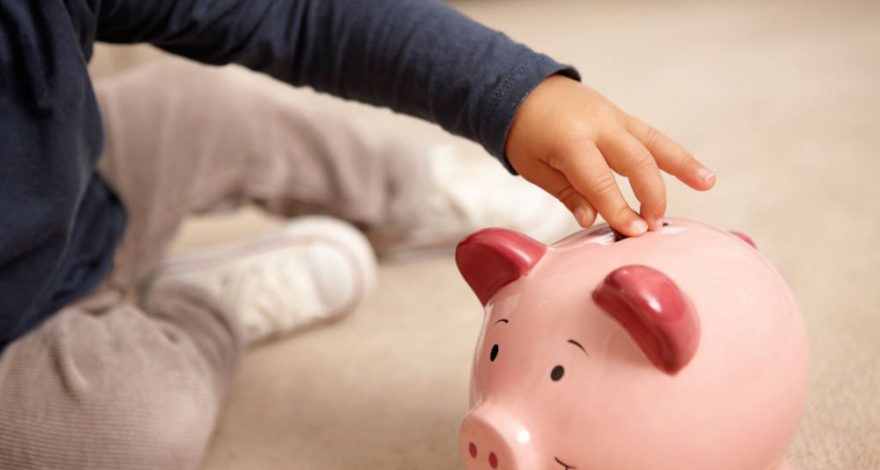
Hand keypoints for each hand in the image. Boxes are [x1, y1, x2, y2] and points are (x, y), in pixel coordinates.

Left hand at [506, 75, 714, 235]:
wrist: (521, 90)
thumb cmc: (523, 135)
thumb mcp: (535, 168)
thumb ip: (567, 193)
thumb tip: (593, 220)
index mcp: (570, 141)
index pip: (600, 181)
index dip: (619, 209)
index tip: (635, 233)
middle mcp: (597, 125)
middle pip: (636, 161)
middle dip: (651, 195)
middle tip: (655, 225)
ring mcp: (613, 117)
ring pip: (654, 142)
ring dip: (682, 165)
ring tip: (708, 183)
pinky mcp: (621, 117)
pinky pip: (652, 137)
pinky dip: (675, 154)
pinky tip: (699, 171)